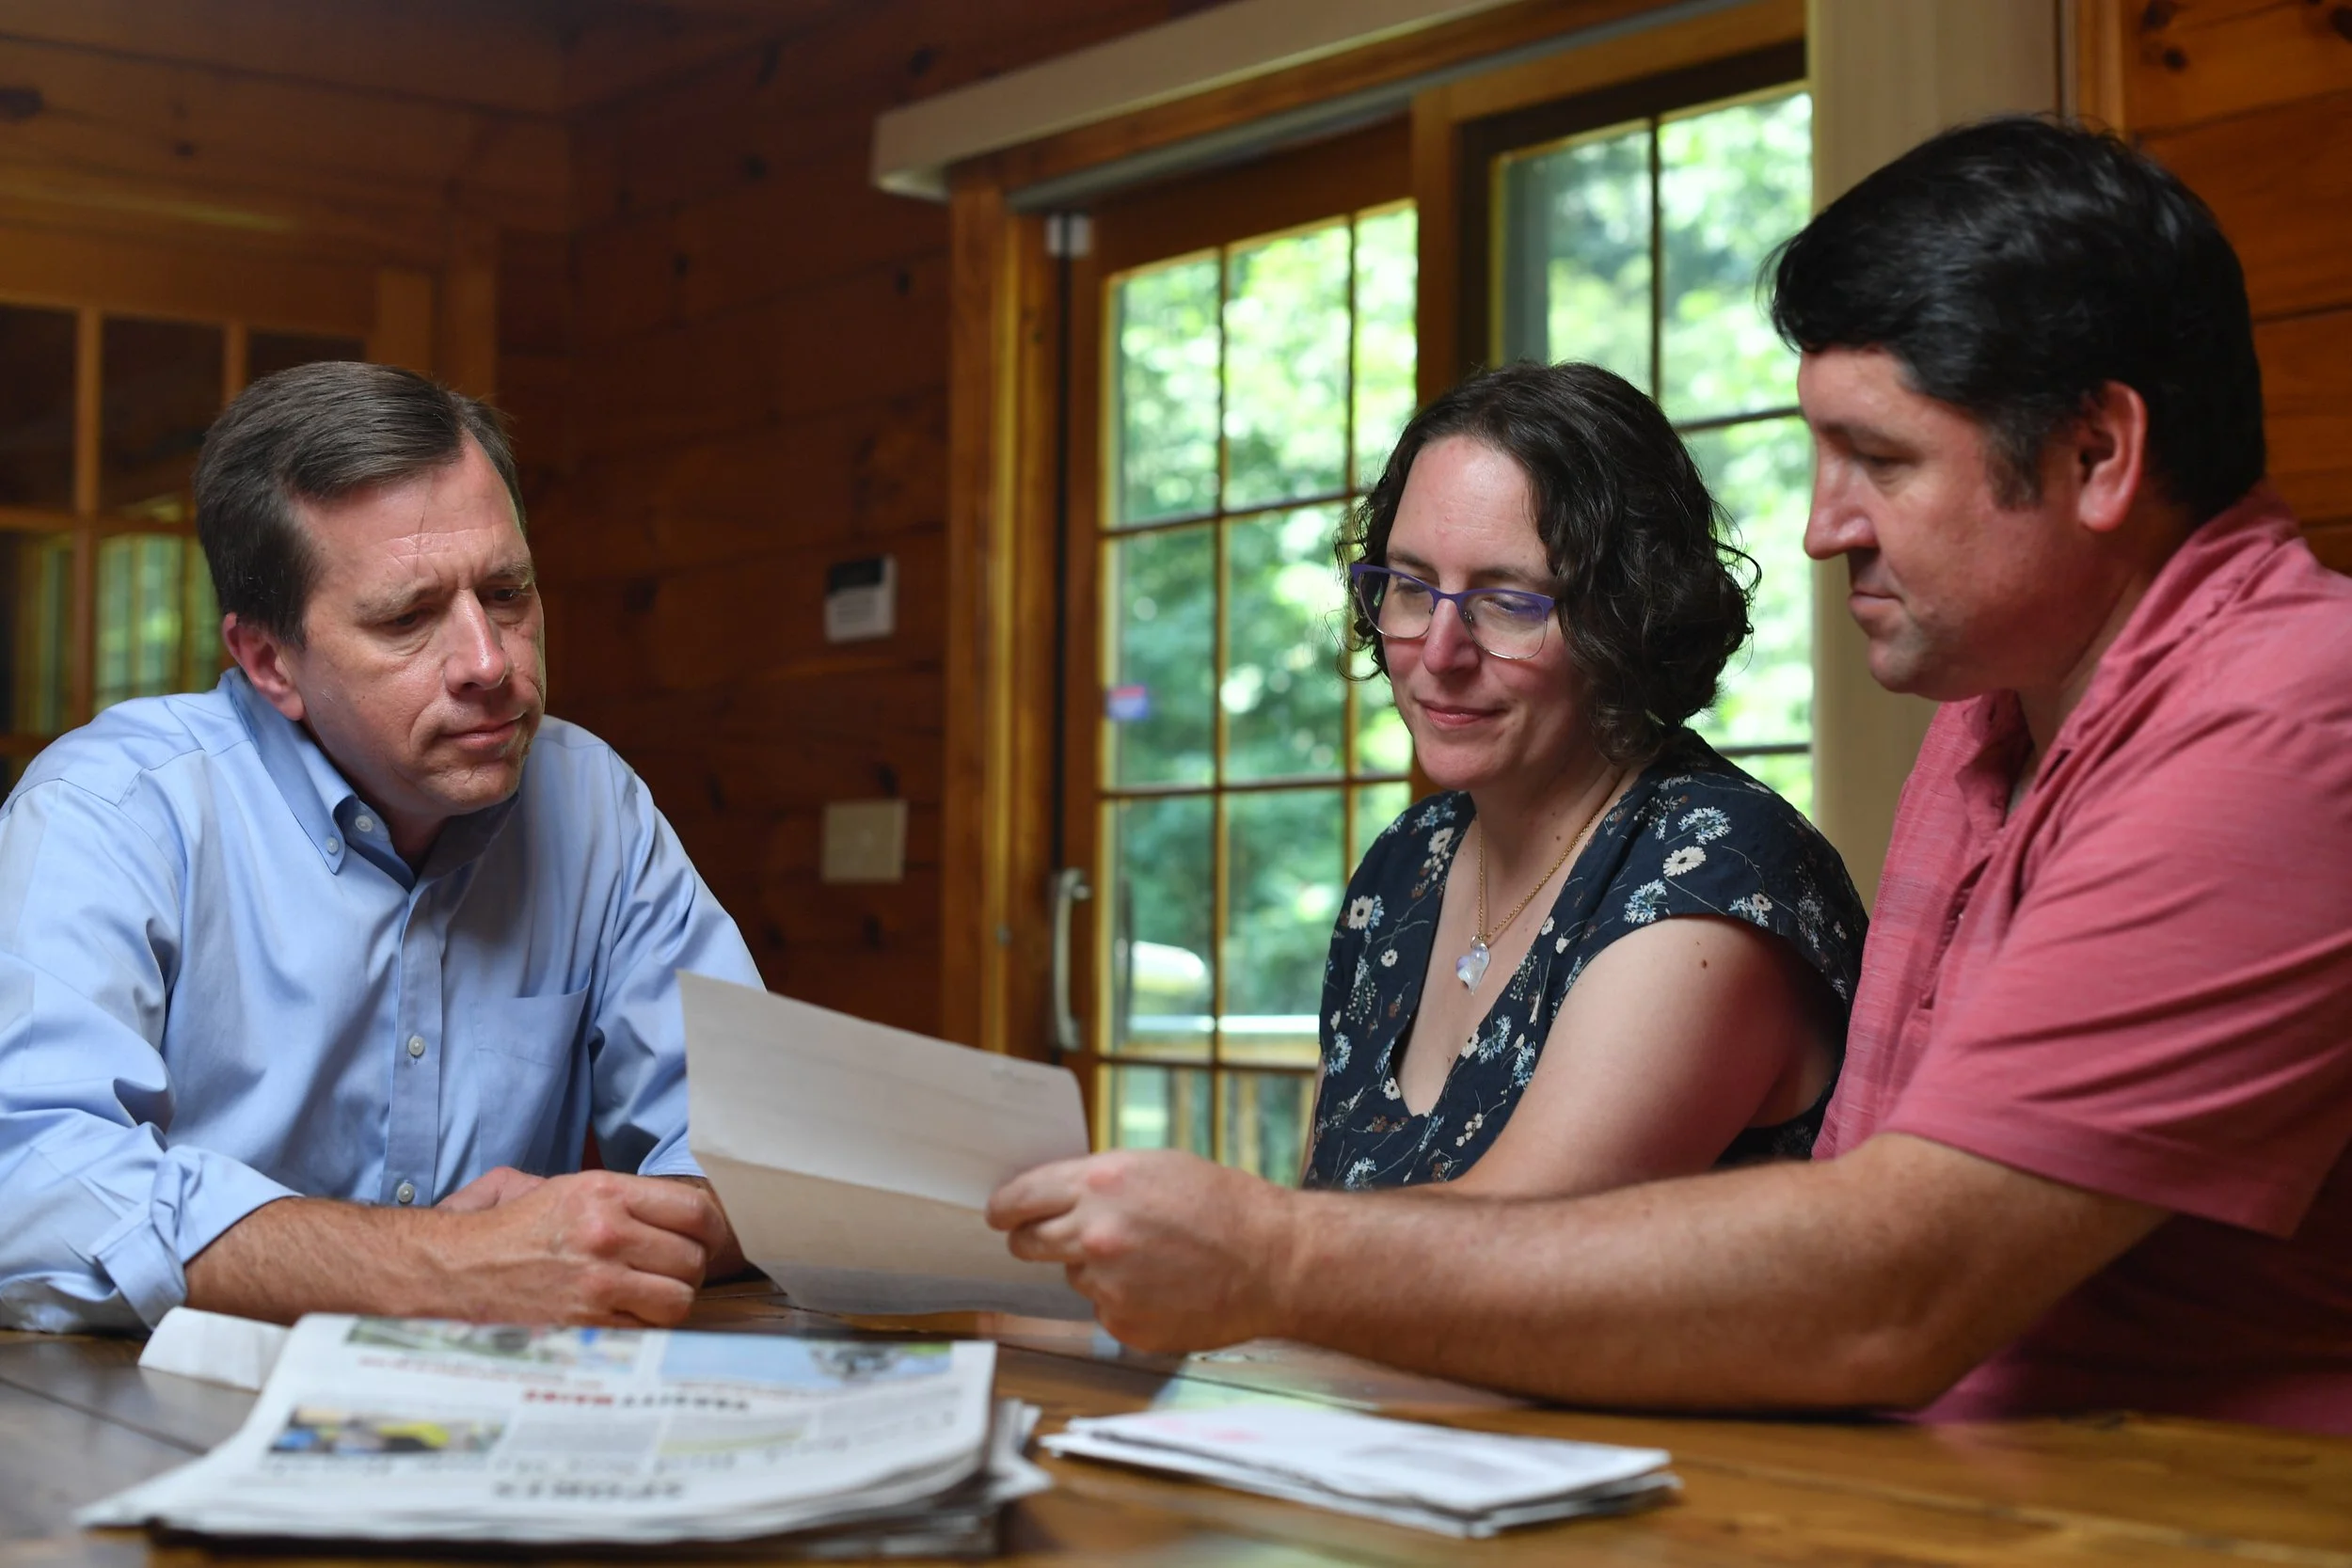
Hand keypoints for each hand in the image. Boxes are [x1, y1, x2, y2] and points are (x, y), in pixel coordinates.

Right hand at [428, 1169, 728, 1326]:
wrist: (450, 1272)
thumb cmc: (505, 1231)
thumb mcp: (554, 1186)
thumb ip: (611, 1192)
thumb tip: (664, 1205)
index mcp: (603, 1192)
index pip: (694, 1210)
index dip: (709, 1230)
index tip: (702, 1241)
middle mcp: (607, 1233)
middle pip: (693, 1258)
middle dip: (687, 1268)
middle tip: (667, 1272)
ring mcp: (598, 1282)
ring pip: (679, 1298)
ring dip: (670, 1301)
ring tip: (650, 1297)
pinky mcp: (587, 1324)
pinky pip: (649, 1330)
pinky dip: (645, 1327)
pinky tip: (624, 1317)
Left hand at [987, 1149, 1293, 1352]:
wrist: (1274, 1261)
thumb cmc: (1224, 1206)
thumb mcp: (1156, 1167)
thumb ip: (1100, 1182)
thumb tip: (1056, 1196)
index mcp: (1101, 1185)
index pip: (1020, 1198)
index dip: (1004, 1208)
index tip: (998, 1214)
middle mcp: (1095, 1235)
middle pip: (1027, 1244)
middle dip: (1033, 1240)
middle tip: (1052, 1238)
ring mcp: (1107, 1285)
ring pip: (1074, 1276)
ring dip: (1096, 1269)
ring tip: (1151, 1260)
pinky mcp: (1123, 1324)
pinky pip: (1103, 1309)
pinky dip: (1124, 1300)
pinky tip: (1164, 1288)